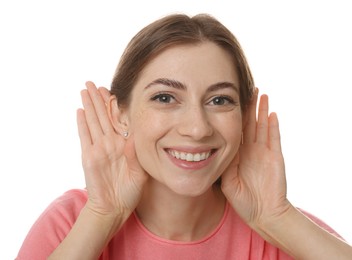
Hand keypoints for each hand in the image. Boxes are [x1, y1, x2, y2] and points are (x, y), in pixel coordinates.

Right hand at [77, 81, 147, 218]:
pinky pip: (84, 136)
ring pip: (94, 121)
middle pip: (104, 116)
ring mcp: (99, 149)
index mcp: (124, 145)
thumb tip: (133, 138)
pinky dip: (82, 124)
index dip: (114, 105)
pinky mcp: (89, 157)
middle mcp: (111, 143)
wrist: (114, 208)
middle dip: (98, 99)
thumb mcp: (139, 173)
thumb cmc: (130, 192)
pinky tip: (80, 111)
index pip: (119, 119)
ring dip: (89, 105)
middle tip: (93, 83)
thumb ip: (135, 155)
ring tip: (85, 90)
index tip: (112, 91)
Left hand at [221, 89, 291, 228]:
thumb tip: (218, 148)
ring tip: (261, 94)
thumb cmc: (244, 201)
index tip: (230, 101)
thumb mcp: (227, 182)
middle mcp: (252, 150)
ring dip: (262, 110)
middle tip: (249, 89)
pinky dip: (273, 126)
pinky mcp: (276, 157)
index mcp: (239, 155)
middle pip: (250, 123)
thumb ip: (224, 165)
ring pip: (263, 126)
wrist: (263, 214)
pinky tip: (272, 113)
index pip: (236, 130)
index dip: (233, 116)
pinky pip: (274, 138)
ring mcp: (264, 152)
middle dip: (249, 106)